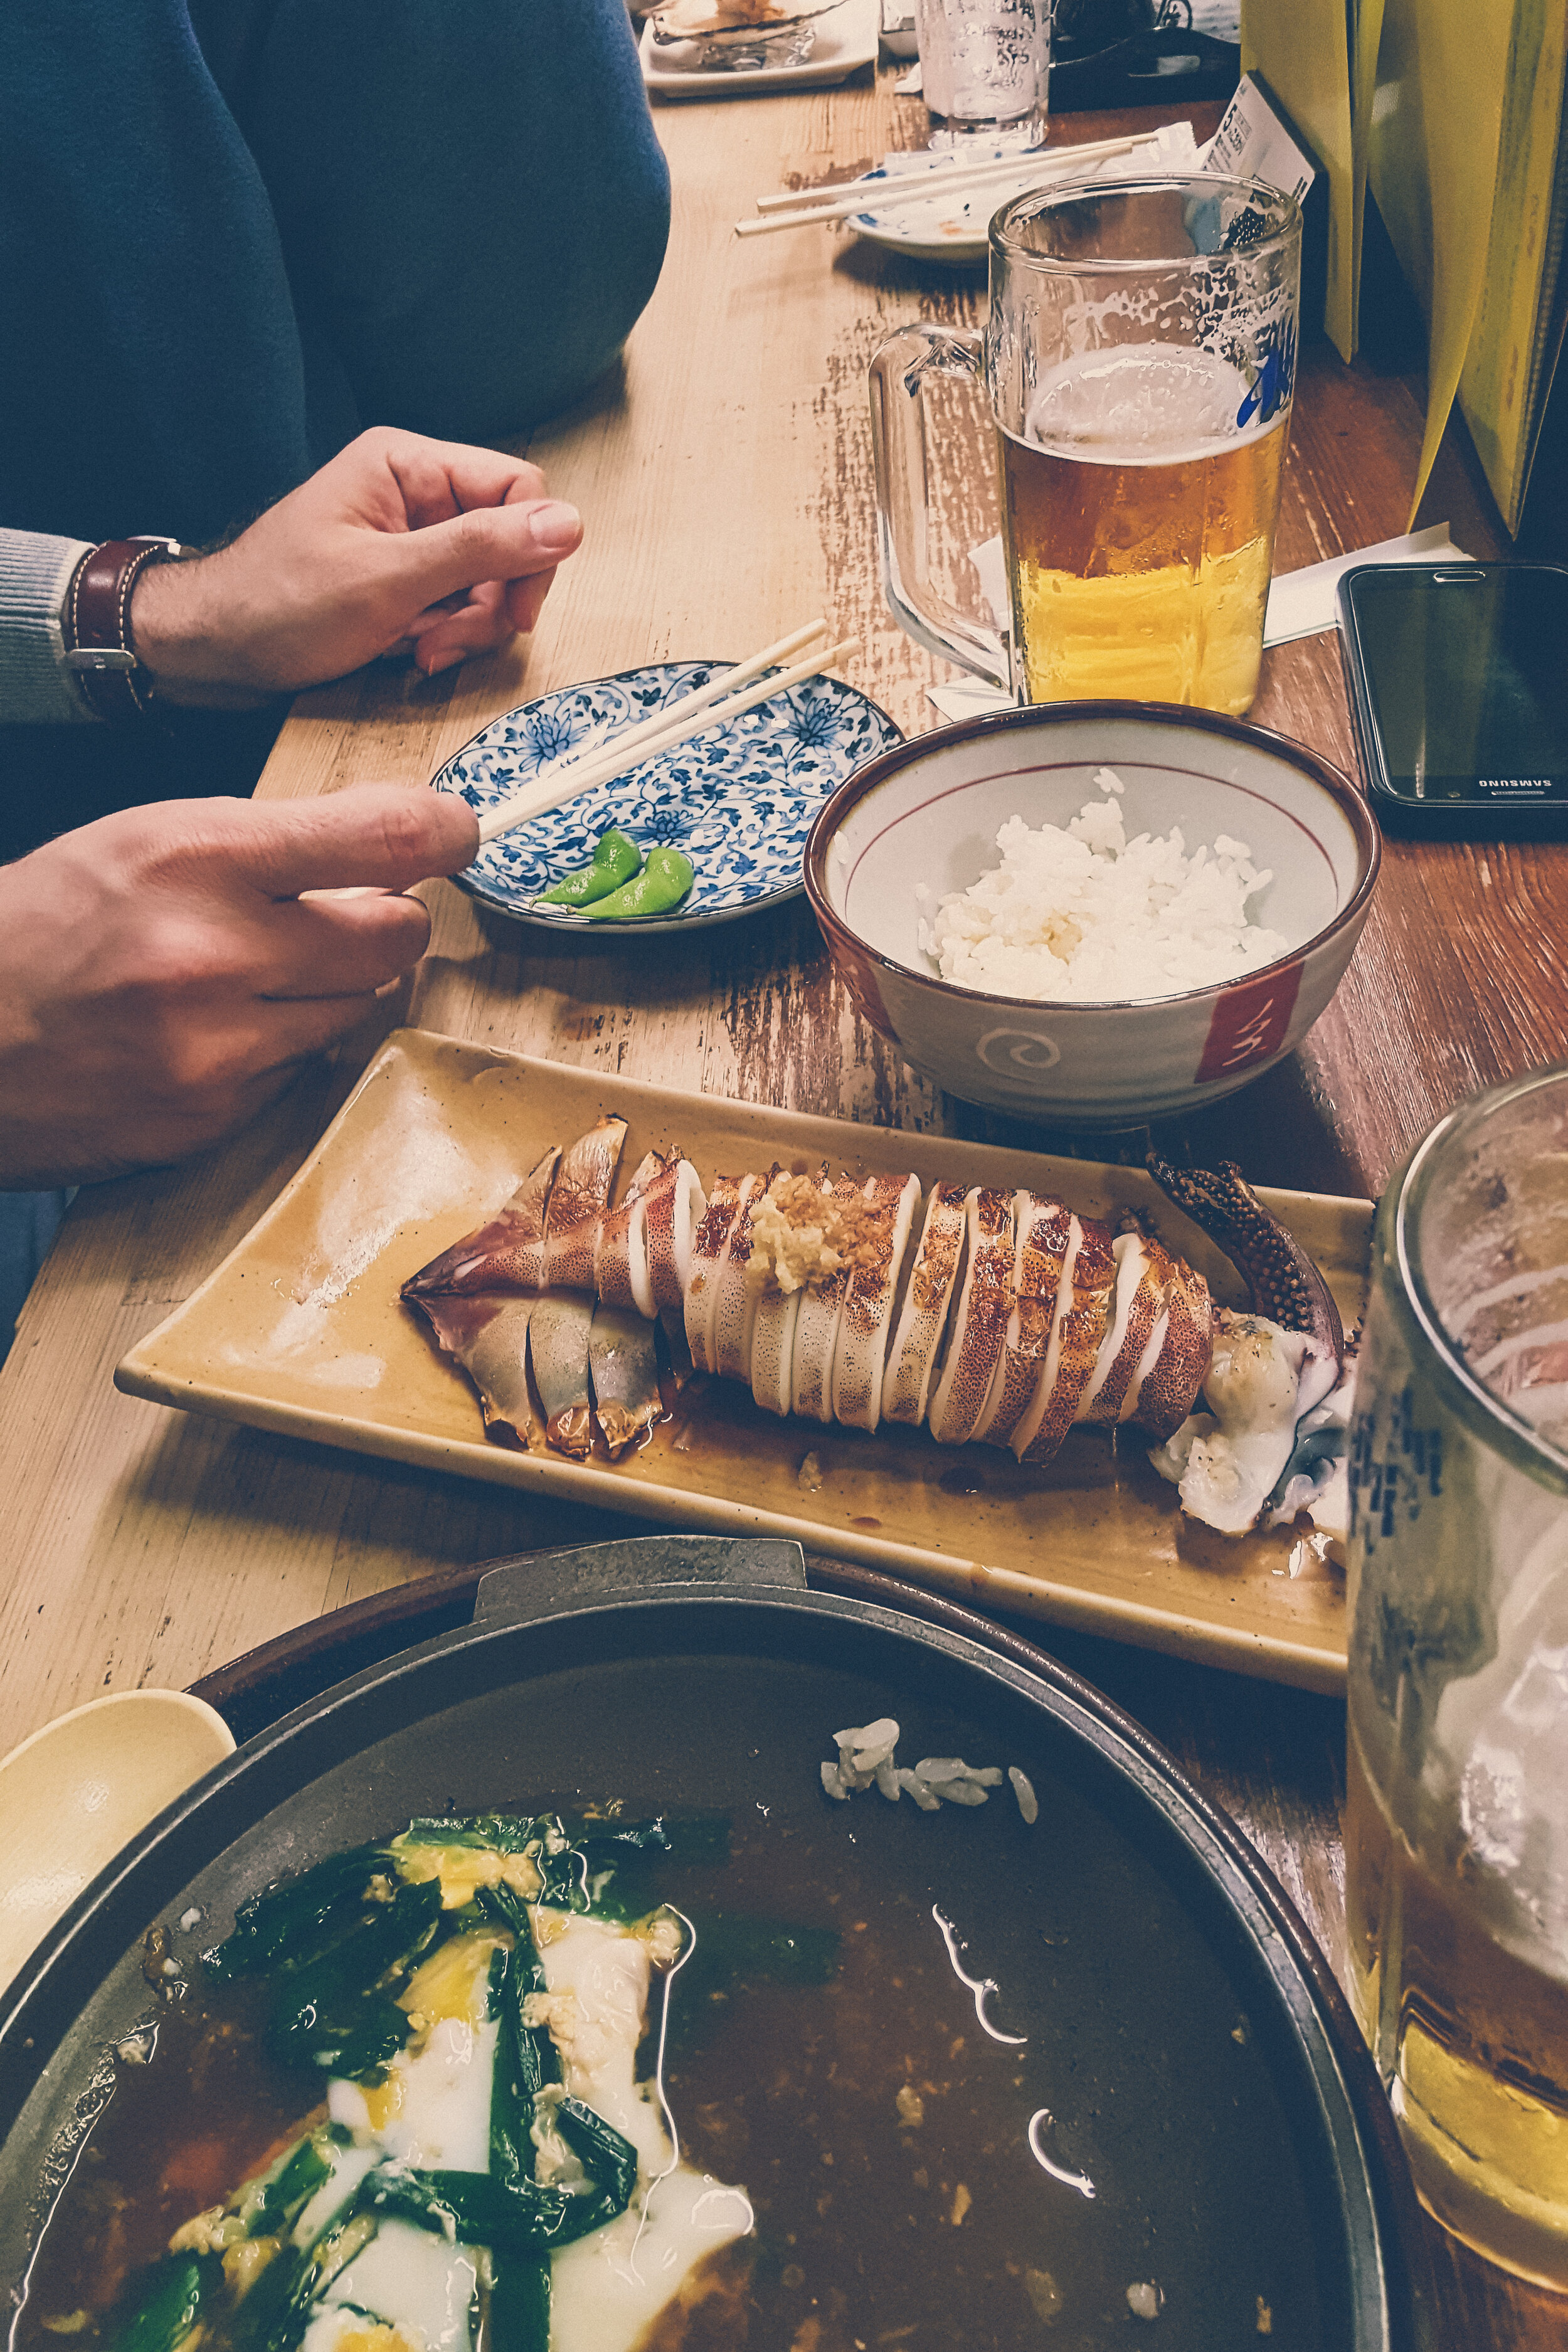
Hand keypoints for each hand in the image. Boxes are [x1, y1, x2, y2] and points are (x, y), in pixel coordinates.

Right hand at [0, 785, 478, 1186]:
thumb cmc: (50, 925)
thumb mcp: (147, 841)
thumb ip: (272, 847)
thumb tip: (391, 860)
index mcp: (196, 857)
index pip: (380, 838)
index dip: (437, 832)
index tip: (452, 835)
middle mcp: (217, 952)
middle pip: (394, 938)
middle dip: (386, 923)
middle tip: (345, 915)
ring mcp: (218, 1047)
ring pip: (354, 1009)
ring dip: (327, 988)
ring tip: (249, 975)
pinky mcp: (213, 1117)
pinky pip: (301, 1072)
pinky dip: (276, 1049)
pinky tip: (210, 1034)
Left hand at [129, 428, 583, 705]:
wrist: (214, 649)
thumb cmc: (278, 605)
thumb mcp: (388, 579)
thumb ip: (481, 549)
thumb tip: (567, 524)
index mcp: (409, 466)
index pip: (518, 489)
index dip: (531, 552)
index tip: (515, 611)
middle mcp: (416, 494)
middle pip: (508, 543)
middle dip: (489, 603)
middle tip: (450, 641)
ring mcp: (411, 540)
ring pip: (488, 583)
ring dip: (466, 629)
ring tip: (420, 651)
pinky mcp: (404, 581)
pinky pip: (457, 607)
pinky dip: (444, 637)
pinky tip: (408, 652)